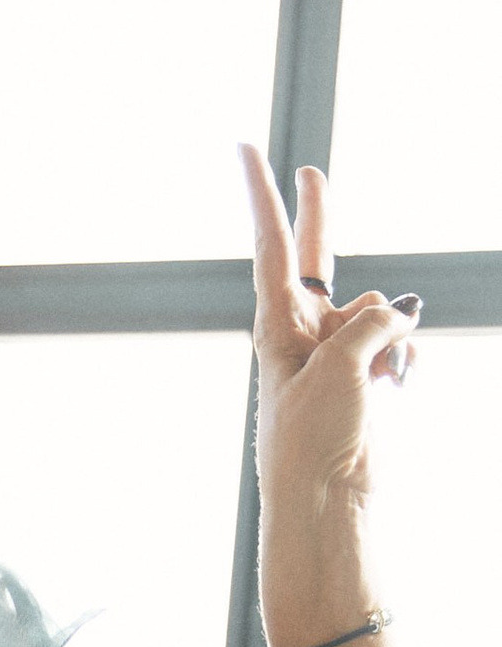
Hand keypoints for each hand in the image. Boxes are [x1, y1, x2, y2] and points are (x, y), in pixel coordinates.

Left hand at [242, 143, 414, 523]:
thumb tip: (400, 319)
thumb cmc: (313, 436)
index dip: (263, 194)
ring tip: (371, 384)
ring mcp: (340, 355)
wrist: (331, 500)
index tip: (244, 146)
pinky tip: (389, 395)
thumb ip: (372, 325)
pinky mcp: (371, 380)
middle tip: (312, 172)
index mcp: (277, 324)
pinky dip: (403, 367)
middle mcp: (306, 332)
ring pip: (381, 313)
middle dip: (320, 217)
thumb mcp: (340, 366)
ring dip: (388, 338)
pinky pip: (400, 350)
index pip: (272, 244)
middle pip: (317, 259)